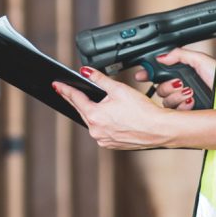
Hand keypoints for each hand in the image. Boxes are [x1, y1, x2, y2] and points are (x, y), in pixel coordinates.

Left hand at [53, 67, 174, 149]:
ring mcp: (103, 140)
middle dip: (77, 100)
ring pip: (92, 121)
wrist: (159, 129)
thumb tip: (85, 72)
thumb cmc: (142, 111)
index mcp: (94, 116)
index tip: (56, 84)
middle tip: (68, 91)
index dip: (65, 89)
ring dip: (91, 112)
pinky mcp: (112, 144)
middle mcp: (96, 131)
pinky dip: (102, 122)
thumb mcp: (119, 89)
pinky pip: (102, 130)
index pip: (75, 99)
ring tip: (95, 102)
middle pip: (82, 110)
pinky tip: (109, 116)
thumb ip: (99, 79)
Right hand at [132, 48, 215, 110]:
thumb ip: (179, 54)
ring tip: (189, 93)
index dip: (148, 74)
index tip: (140, 75)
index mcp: (183, 74)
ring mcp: (183, 103)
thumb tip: (162, 56)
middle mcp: (181, 88)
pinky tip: (191, 102)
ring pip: (165, 102)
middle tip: (178, 84)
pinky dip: (182, 106)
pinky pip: (174, 113)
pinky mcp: (186, 115)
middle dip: (167, 86)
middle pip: (159, 89)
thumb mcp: (200, 60)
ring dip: (176, 96)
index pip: (160, 75)